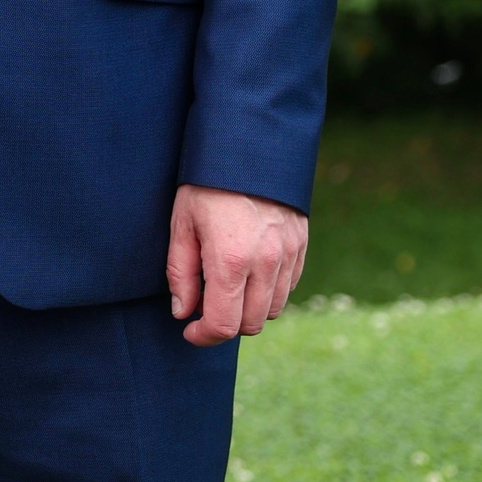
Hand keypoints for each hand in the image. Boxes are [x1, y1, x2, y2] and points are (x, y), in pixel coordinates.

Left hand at [166, 185, 308, 345]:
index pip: (224, 325)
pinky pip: (288, 287)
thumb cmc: (206, 183)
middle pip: (250, 323)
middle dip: (225, 323)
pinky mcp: (300, 246)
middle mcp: (265, 263)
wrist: (248, 145)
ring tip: (227, 286)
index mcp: (230, 260)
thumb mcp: (182, 223)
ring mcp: (288, 255)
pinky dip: (269, 291)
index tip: (190, 330)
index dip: (204, 336)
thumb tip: (183, 313)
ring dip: (248, 309)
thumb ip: (181, 273)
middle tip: (205, 306)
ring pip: (272, 309)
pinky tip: (249, 272)